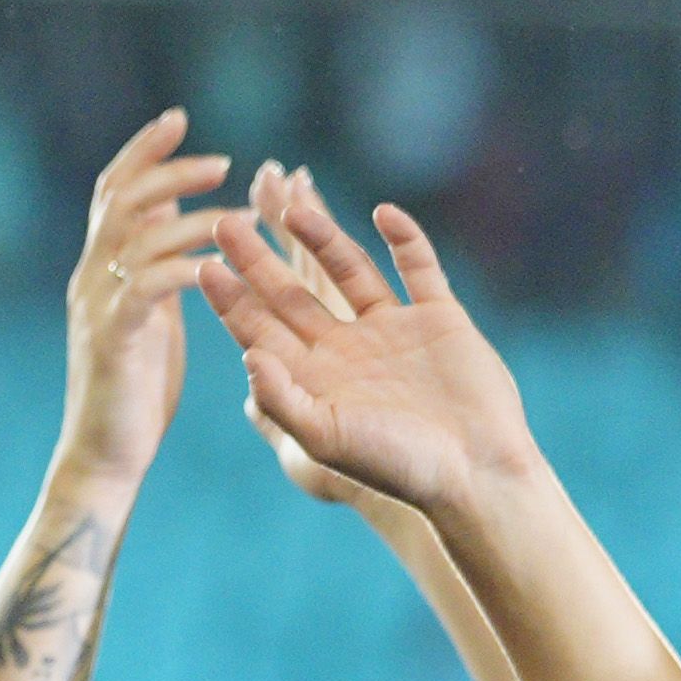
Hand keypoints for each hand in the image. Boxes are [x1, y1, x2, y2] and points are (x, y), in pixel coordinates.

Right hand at [45, 108, 229, 488]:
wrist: (103, 458)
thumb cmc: (135, 393)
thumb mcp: (150, 318)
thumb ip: (157, 270)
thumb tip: (179, 224)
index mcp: (101, 269)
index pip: (113, 191)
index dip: (143, 151)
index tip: (177, 118)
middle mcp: (91, 278)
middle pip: (121, 200)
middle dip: (169, 170)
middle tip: (222, 160)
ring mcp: (98, 307)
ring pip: (137, 237)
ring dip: (190, 217)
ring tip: (238, 211)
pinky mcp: (114, 339)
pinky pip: (148, 288)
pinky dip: (185, 268)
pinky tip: (218, 264)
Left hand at [204, 173, 538, 515]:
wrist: (476, 473)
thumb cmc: (396, 466)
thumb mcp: (324, 438)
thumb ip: (282, 398)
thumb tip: (247, 353)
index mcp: (314, 379)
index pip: (261, 330)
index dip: (232, 300)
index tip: (204, 267)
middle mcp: (348, 350)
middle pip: (292, 294)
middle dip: (259, 260)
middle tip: (226, 223)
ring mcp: (394, 330)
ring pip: (349, 270)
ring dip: (322, 238)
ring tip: (292, 207)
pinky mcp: (438, 318)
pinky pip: (419, 267)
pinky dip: (406, 239)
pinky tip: (384, 214)